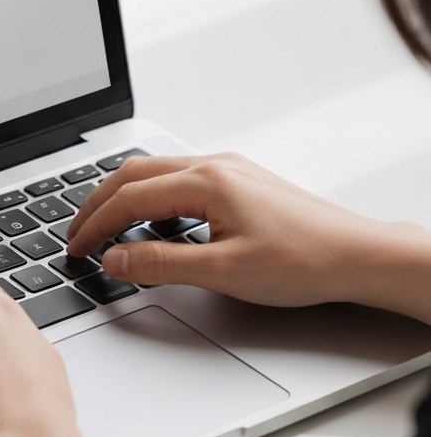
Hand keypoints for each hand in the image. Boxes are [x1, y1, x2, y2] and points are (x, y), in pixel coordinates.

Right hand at [66, 152, 430, 321]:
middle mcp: (213, 165)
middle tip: (77, 233)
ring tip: (106, 227)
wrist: (360, 256)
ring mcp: (227, 169)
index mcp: (205, 182)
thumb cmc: (306, 261)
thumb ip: (161, 264)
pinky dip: (152, 198)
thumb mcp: (225, 271)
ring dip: (123, 197)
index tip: (76, 248)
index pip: (128, 198)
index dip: (95, 225)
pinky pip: (178, 179)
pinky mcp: (238, 180)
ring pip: (154, 172)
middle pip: (133, 175)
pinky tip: (155, 223)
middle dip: (98, 204)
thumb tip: (116, 258)